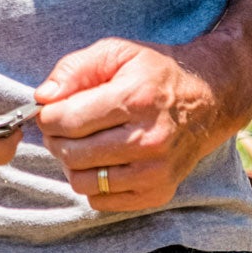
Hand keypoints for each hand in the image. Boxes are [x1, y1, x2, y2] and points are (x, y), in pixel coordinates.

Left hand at [34, 37, 244, 213]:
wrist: (208, 100)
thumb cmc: (154, 73)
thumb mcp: (116, 52)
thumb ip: (74, 69)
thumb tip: (42, 97)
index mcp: (135, 100)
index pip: (68, 120)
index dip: (47, 116)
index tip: (49, 110)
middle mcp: (148, 140)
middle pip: (72, 154)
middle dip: (55, 139)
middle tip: (60, 127)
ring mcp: (155, 172)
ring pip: (83, 181)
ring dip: (71, 163)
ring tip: (80, 143)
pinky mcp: (158, 193)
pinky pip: (102, 200)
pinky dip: (92, 183)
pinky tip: (101, 160)